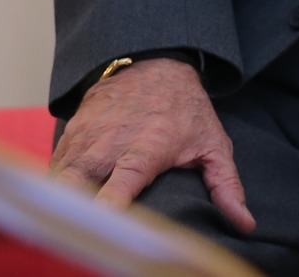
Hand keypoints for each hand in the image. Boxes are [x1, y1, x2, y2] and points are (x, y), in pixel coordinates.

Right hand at [50, 57, 254, 233]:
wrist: (155, 63)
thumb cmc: (187, 110)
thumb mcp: (213, 145)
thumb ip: (226, 186)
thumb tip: (245, 224)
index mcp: (146, 150)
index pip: (119, 186)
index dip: (106, 212)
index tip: (103, 232)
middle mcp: (111, 143)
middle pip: (76, 184)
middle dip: (71, 212)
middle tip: (76, 236)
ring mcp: (87, 136)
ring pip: (58, 177)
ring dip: (59, 202)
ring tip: (66, 228)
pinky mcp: (72, 130)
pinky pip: (53, 165)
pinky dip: (53, 187)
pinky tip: (61, 205)